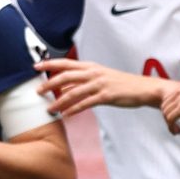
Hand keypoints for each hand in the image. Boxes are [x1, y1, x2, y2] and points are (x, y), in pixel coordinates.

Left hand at [37, 58, 163, 118]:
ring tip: (49, 109)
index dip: (49, 64)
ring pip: (73, 92)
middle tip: (37, 92)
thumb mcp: (101, 77)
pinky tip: (66, 115)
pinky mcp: (106, 96)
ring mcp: (100, 84)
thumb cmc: (122, 84)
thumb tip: (63, 86)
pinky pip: (85, 103)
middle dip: (49, 84)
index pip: (66, 63)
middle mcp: (94, 73)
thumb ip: (82, 80)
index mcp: (92, 66)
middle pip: (65, 76)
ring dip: (59, 101)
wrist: (144, 89)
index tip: (35, 67)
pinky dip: (73, 109)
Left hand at [159, 85, 179, 135]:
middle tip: (174, 127)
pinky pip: (170, 119)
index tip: (174, 119)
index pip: (166, 99)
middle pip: (164, 107)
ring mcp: (179, 100)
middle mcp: (178, 92)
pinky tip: (178, 132)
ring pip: (165, 114)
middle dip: (167, 118)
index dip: (168, 111)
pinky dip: (171, 127)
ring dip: (169, 124)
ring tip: (176, 131)